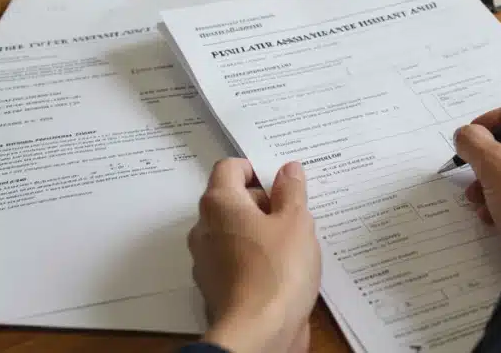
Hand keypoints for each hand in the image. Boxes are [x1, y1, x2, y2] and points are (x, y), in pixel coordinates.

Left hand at [188, 159, 320, 352]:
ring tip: (293, 244)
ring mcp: (206, 260)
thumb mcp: (296, 221)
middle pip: (232, 200)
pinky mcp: (216, 286)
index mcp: (219, 204)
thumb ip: (292, 191)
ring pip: (235, 232)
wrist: (258, 332)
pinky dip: (256, 258)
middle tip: (295, 215)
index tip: (283, 184)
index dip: (257, 169)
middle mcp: (204, 228)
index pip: (230, 168)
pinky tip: (282, 270)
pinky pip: (236, 260)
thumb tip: (288, 170)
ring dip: (261, 232)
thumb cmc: (278, 270)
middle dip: (263, 203)